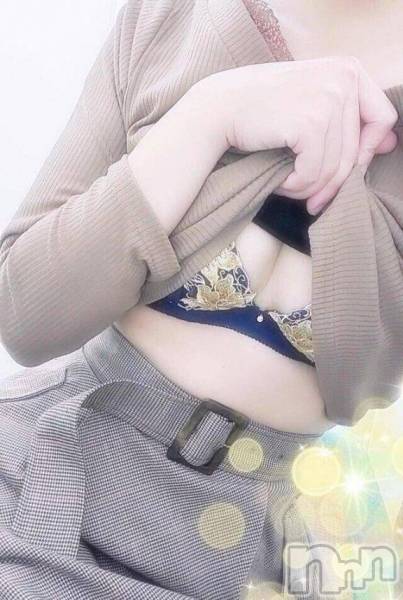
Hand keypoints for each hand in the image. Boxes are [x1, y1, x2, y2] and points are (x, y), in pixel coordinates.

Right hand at [198, 56, 397, 214]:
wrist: (219, 109)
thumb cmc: (261, 110)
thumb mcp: (310, 102)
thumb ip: (348, 118)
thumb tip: (390, 144)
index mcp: (348, 69)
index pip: (382, 119)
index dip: (366, 153)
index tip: (343, 170)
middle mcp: (344, 78)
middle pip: (356, 152)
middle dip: (333, 185)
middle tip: (314, 202)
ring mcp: (329, 99)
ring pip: (335, 168)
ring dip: (310, 189)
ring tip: (290, 188)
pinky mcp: (310, 123)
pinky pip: (314, 173)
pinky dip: (295, 186)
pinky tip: (280, 182)